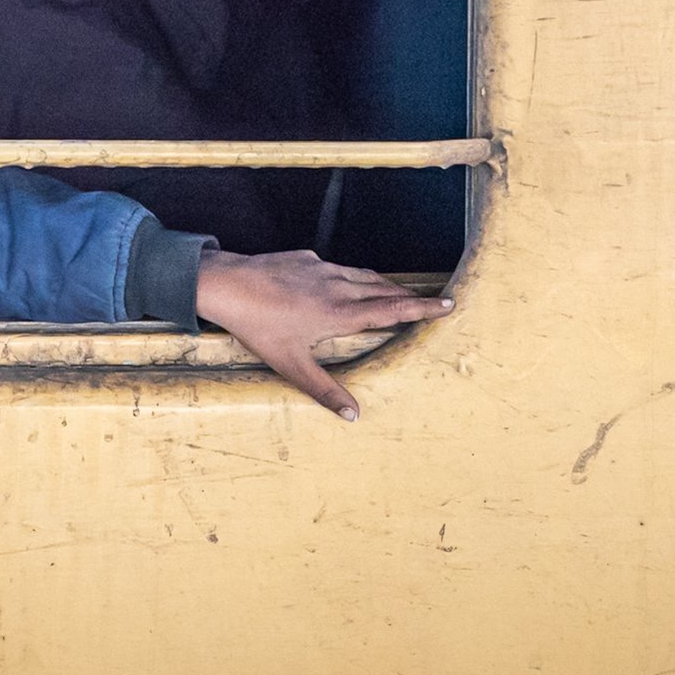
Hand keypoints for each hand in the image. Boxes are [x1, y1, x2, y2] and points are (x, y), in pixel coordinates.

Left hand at [194, 249, 453, 420]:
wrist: (227, 284)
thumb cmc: (258, 326)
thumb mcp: (290, 365)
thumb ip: (324, 390)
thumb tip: (353, 415)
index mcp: (340, 313)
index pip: (392, 309)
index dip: (422, 307)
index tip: (447, 304)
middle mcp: (338, 286)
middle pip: (384, 289)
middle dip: (410, 296)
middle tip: (432, 301)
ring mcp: (322, 268)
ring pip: (363, 276)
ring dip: (384, 285)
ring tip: (397, 294)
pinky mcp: (307, 259)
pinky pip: (338, 268)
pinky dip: (353, 277)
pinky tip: (346, 285)